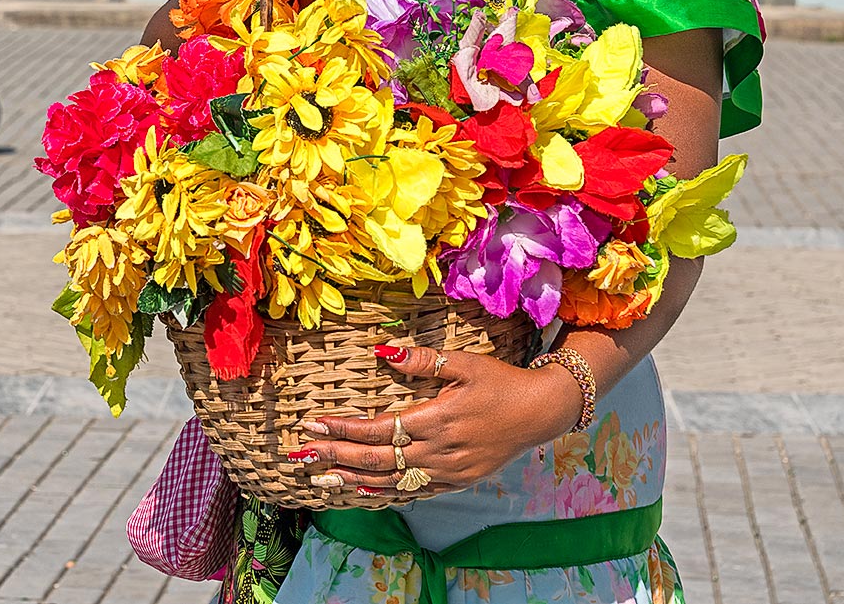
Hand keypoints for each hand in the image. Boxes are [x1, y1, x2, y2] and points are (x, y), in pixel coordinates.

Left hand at [287, 346, 583, 495]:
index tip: (314, 424)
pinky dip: (385, 491)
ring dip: (354, 479)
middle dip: (336, 456)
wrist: (540, 412)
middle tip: (302, 453)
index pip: (379, 428)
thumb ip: (423, 360)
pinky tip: (362, 490)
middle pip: (377, 459)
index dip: (343, 428)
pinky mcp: (458, 480)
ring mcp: (449, 470)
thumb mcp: (464, 362)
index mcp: (438, 419)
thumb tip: (382, 352)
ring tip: (321, 476)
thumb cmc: (501, 381)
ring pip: (392, 480)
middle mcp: (439, 451)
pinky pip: (413, 490)